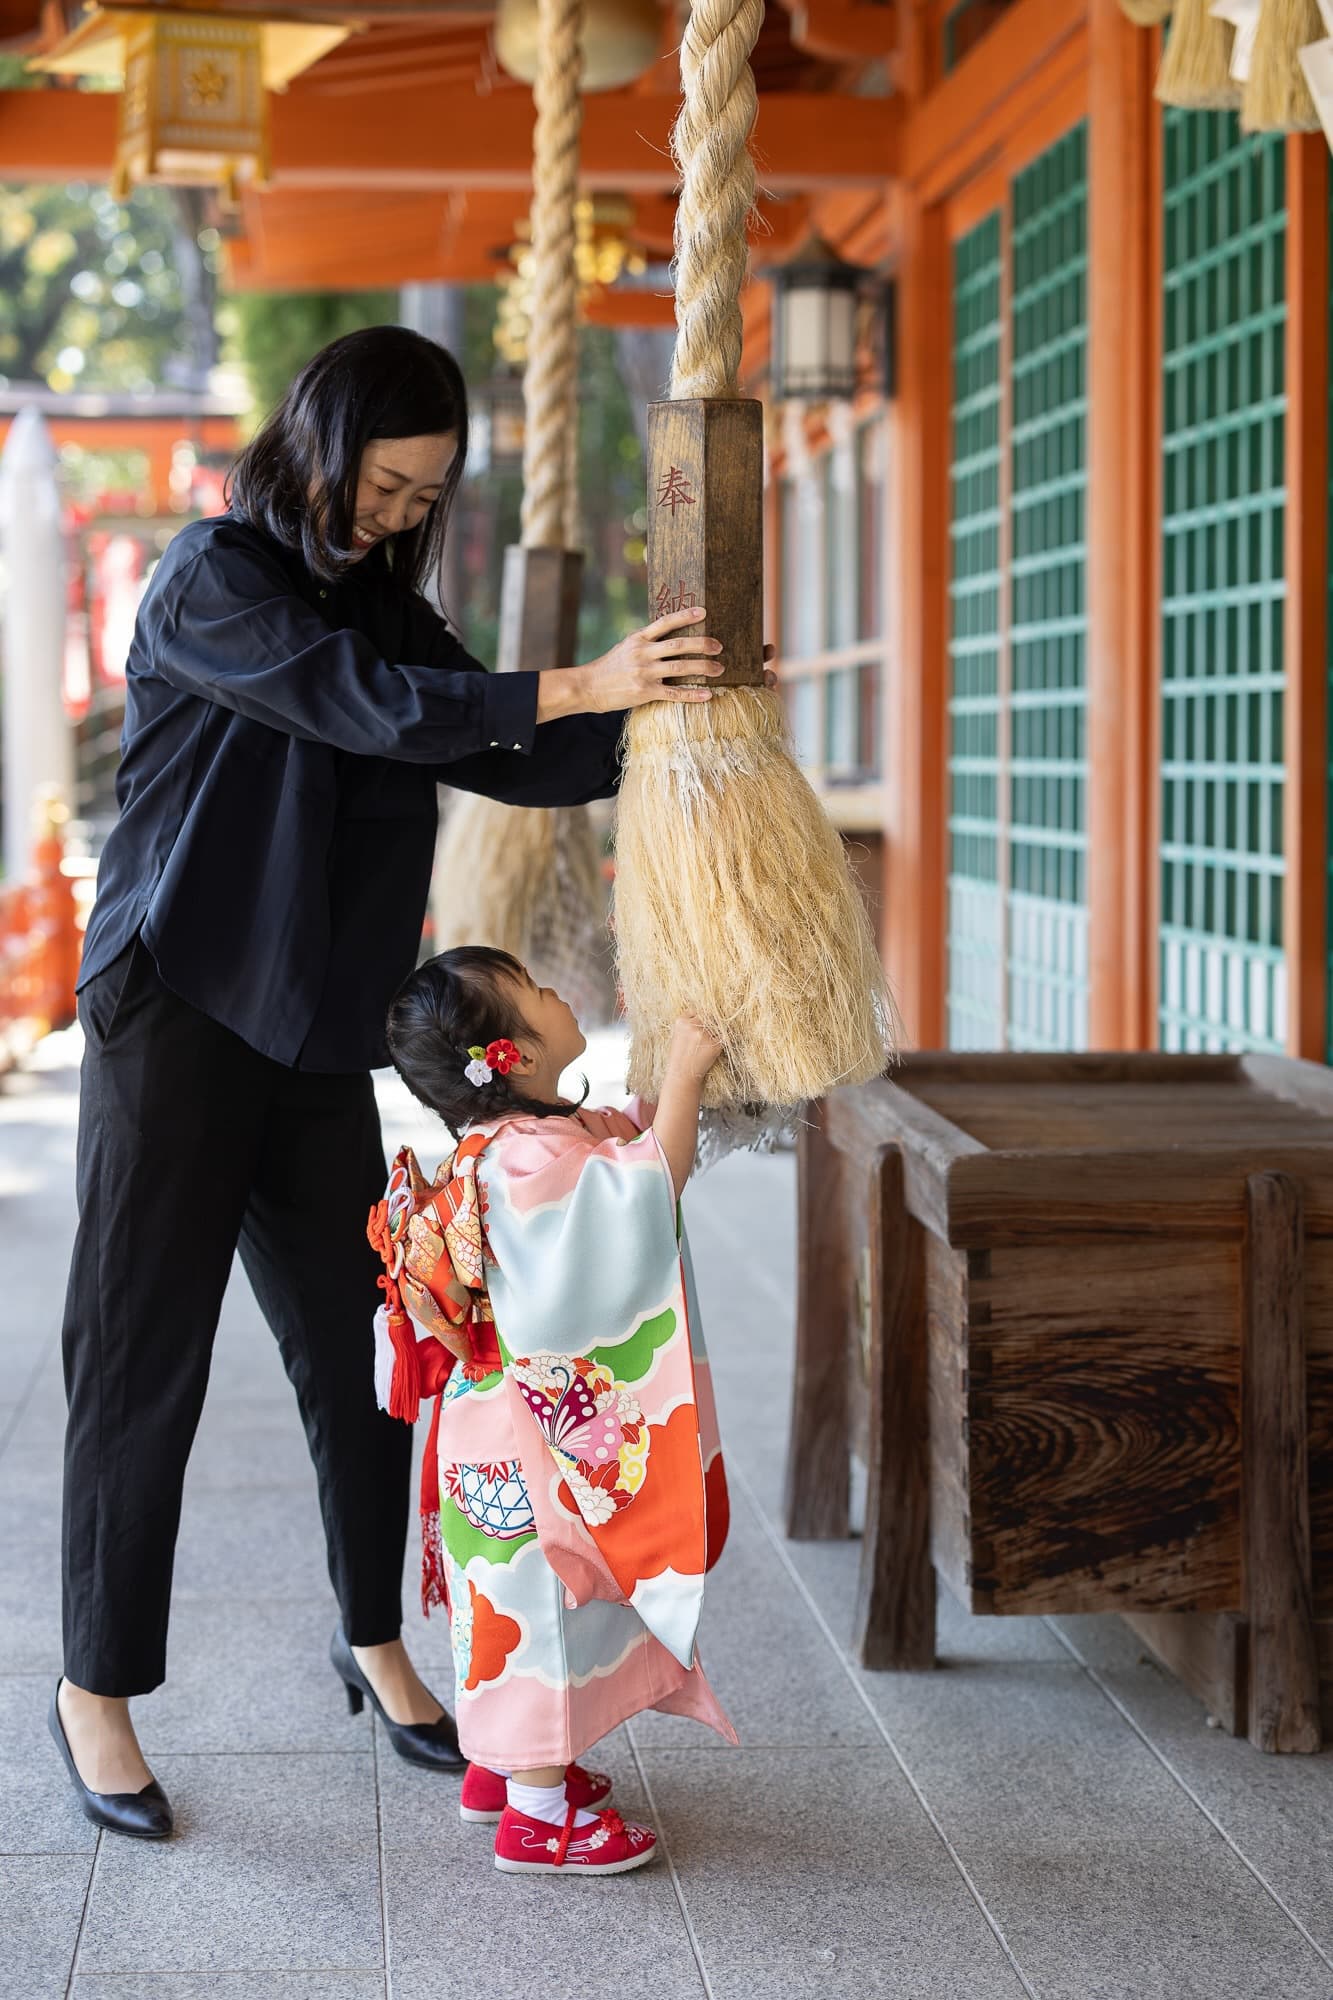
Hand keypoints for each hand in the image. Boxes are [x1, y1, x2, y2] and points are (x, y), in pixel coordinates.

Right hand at [536, 614, 777, 721]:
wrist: (588, 687)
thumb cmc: (609, 668)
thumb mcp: (625, 647)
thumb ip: (646, 642)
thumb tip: (669, 636)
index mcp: (638, 638)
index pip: (665, 622)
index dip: (685, 616)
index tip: (704, 612)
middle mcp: (643, 653)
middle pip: (678, 645)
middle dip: (702, 645)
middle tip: (719, 646)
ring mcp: (644, 673)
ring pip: (680, 668)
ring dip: (703, 668)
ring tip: (719, 669)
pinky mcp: (645, 692)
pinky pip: (674, 693)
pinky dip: (693, 694)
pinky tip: (708, 694)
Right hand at [666, 1013, 723, 1085]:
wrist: (682, 1075)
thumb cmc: (680, 1055)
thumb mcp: (678, 1035)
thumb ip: (689, 1023)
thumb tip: (705, 1014)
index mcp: (681, 1021)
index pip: (696, 1011)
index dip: (699, 1019)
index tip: (699, 1026)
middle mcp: (692, 1026)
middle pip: (708, 1016)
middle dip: (709, 1025)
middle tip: (705, 1038)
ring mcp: (703, 1035)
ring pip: (717, 1027)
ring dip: (715, 1034)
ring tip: (704, 1047)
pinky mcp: (714, 1044)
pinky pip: (722, 1038)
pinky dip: (719, 1044)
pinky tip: (709, 1051)